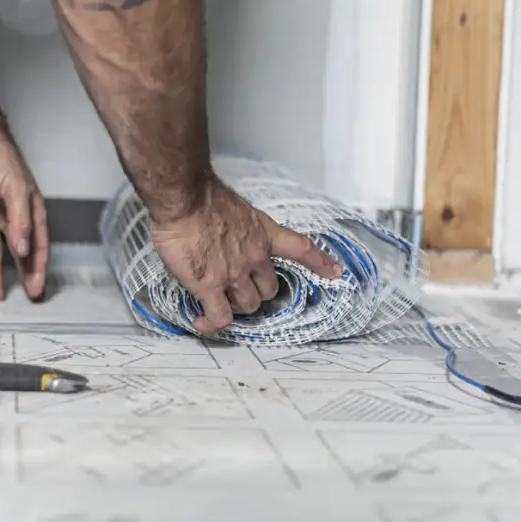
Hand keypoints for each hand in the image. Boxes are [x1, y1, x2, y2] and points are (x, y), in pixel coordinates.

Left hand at [0, 119, 48, 300]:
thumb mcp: (15, 187)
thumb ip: (20, 220)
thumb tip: (23, 250)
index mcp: (26, 208)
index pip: (37, 243)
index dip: (39, 265)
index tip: (38, 286)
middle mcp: (7, 216)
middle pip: (17, 251)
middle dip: (23, 273)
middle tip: (27, 295)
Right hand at [148, 178, 341, 333]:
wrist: (185, 199)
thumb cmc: (203, 197)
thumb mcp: (237, 209)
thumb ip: (242, 228)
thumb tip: (227, 237)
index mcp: (263, 235)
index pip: (301, 249)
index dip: (320, 263)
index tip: (335, 272)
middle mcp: (255, 257)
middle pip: (268, 290)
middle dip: (254, 293)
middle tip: (235, 289)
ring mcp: (234, 274)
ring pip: (247, 306)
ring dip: (233, 306)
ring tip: (215, 300)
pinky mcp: (209, 286)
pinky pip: (219, 317)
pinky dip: (212, 324)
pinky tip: (201, 321)